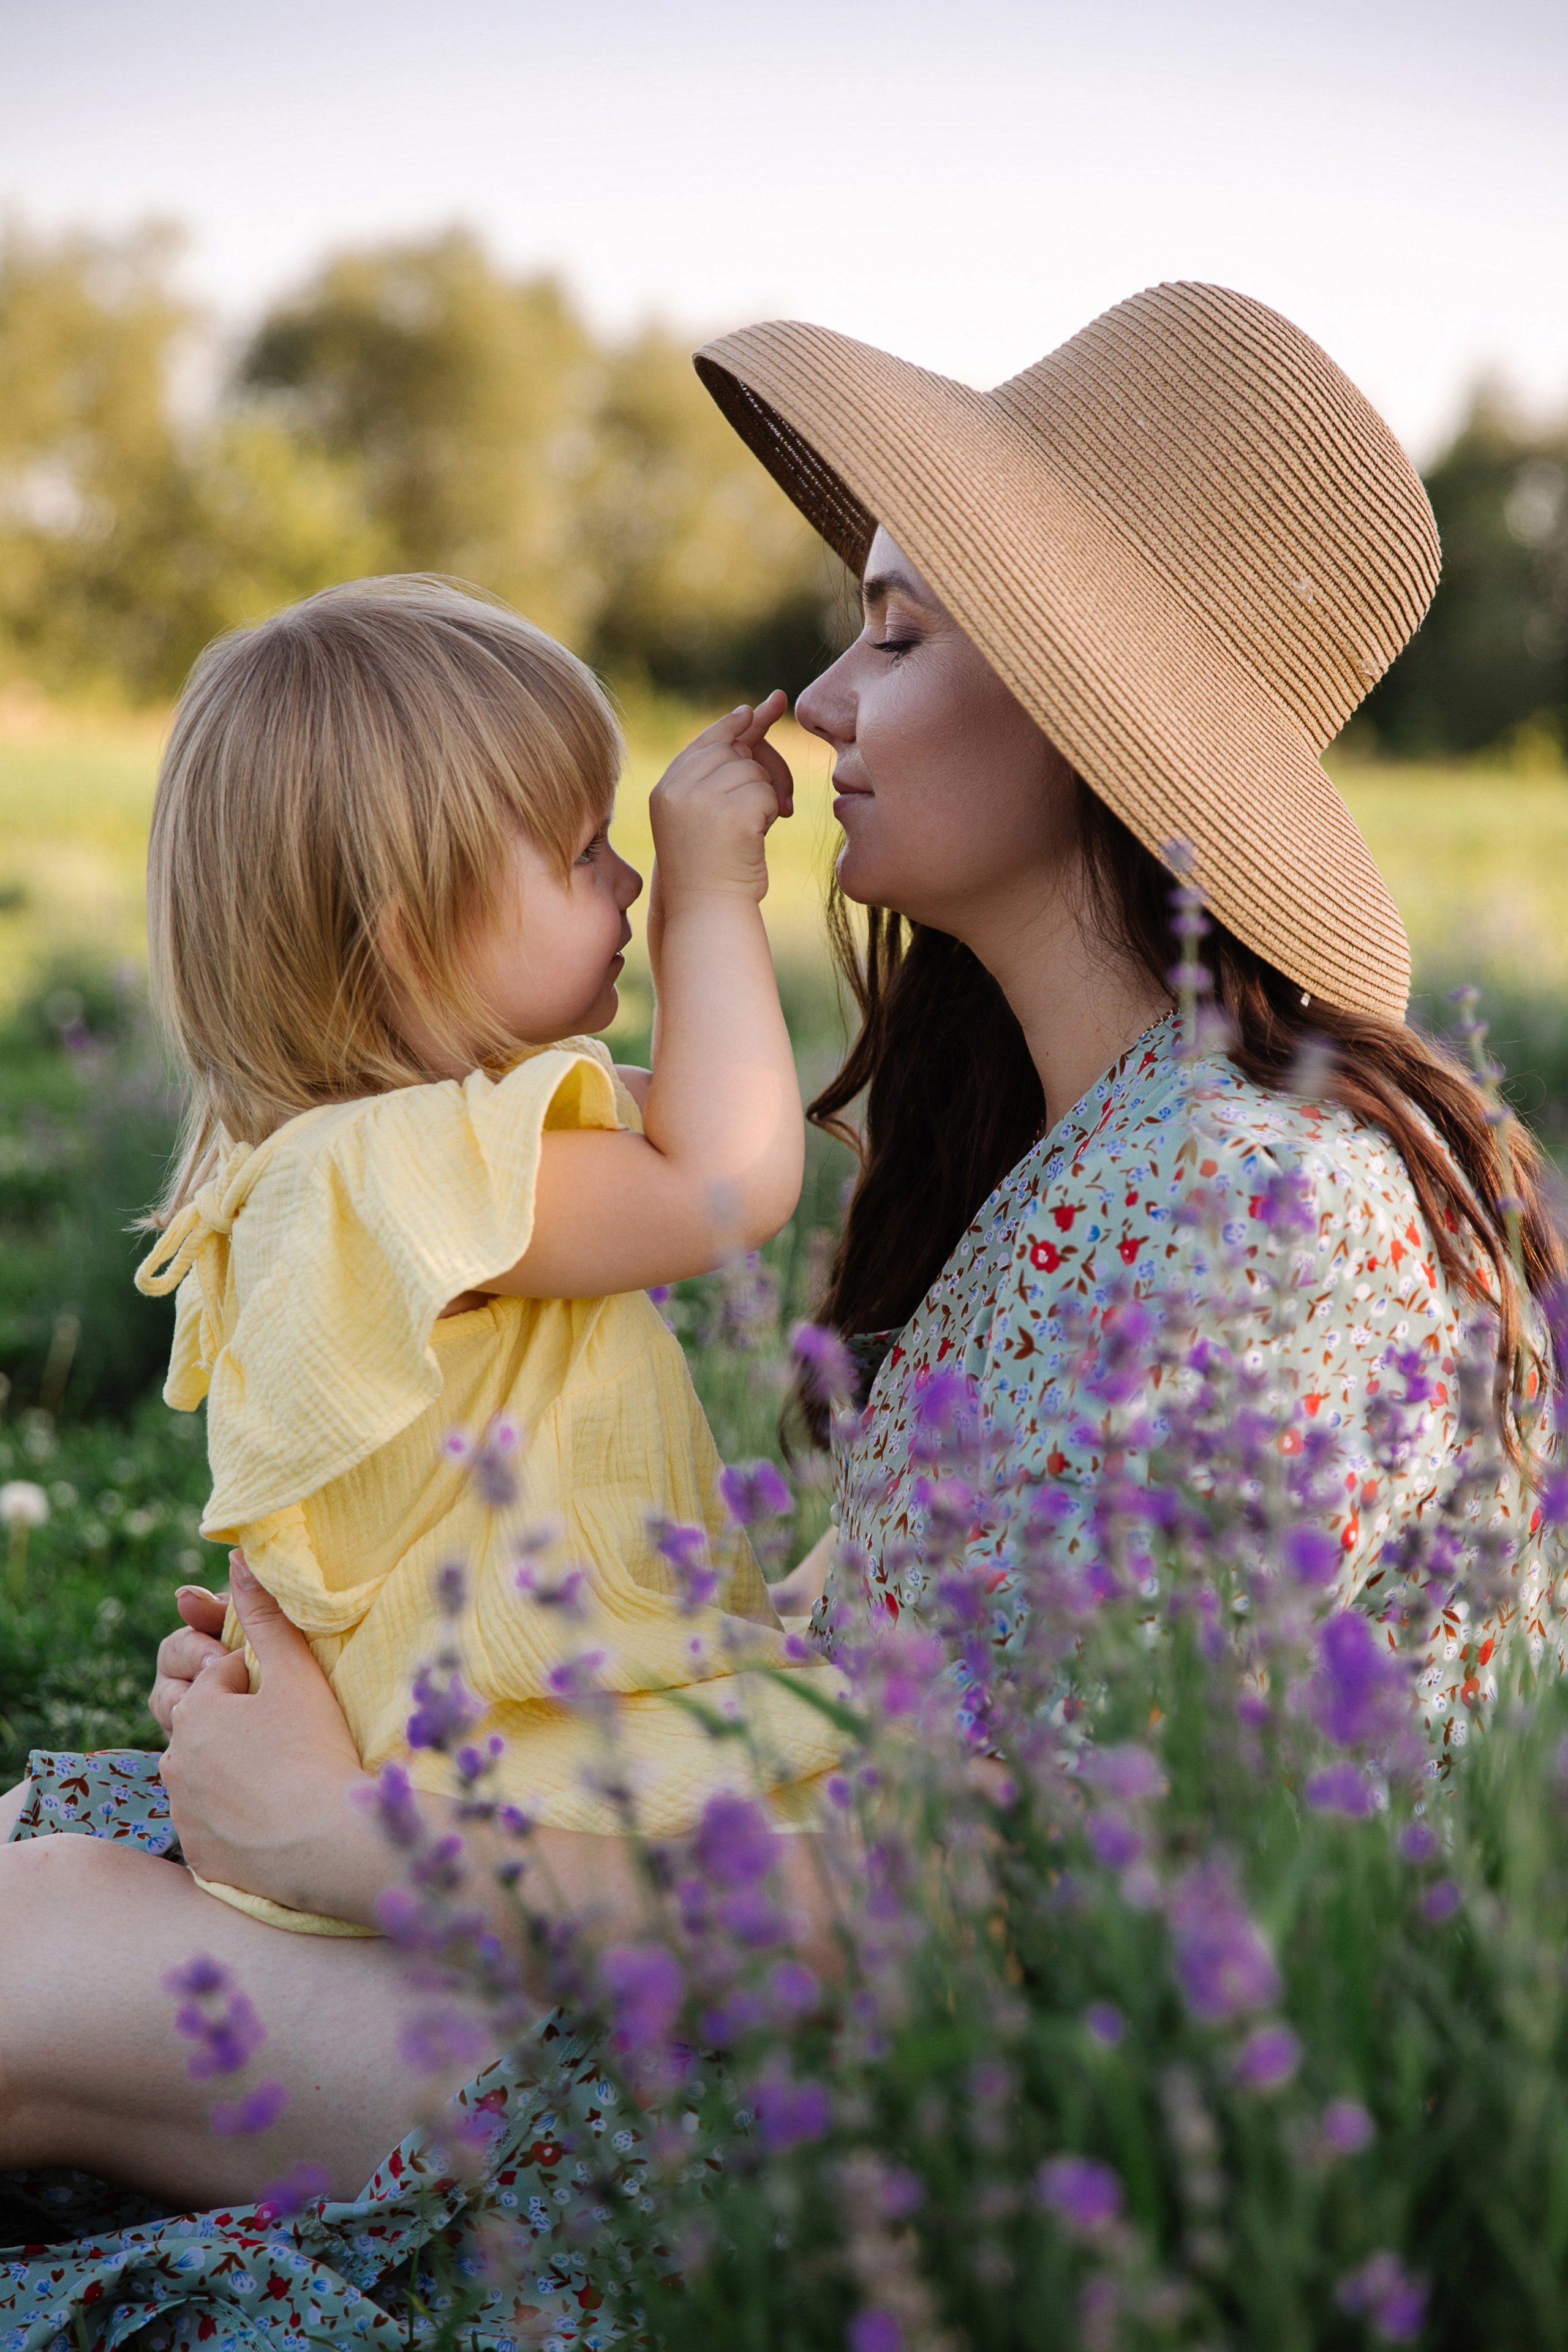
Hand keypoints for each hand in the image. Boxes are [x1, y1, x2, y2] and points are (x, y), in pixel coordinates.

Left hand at [161, 1552, 377, 1920]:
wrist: (328, 1841)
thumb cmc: (315, 1749)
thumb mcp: (295, 1672)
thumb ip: (265, 1615)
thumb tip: (239, 1559)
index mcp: (194, 1710)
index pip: (221, 1680)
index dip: (260, 1684)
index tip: (292, 1703)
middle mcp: (174, 1762)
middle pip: (208, 1729)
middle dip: (238, 1725)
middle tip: (288, 1740)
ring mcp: (184, 1814)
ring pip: (208, 1778)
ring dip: (236, 1772)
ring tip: (285, 1778)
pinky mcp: (199, 1856)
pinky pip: (213, 1827)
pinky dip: (237, 1820)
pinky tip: (274, 1818)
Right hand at [649, 690, 792, 911]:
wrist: (705, 911)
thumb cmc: (707, 869)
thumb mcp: (701, 815)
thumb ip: (716, 772)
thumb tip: (751, 714)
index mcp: (666, 789)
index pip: (704, 742)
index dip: (733, 725)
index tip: (756, 710)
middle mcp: (679, 789)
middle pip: (734, 749)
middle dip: (761, 768)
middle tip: (778, 801)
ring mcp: (703, 801)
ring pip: (754, 771)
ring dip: (766, 797)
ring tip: (752, 831)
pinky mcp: (732, 815)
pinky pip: (767, 792)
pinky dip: (772, 813)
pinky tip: (757, 837)